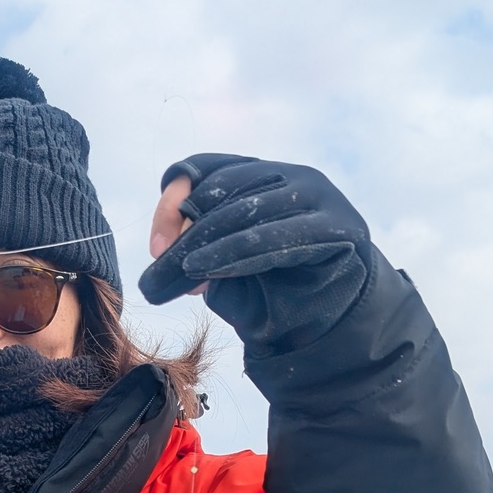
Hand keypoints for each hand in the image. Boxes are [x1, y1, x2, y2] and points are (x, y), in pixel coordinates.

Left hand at [138, 153, 369, 308]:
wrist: (339, 324)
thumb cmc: (281, 292)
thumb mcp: (229, 267)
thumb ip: (202, 247)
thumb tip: (162, 246)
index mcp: (264, 175)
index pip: (208, 168)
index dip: (173, 200)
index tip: (155, 247)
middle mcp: (291, 175)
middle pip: (222, 190)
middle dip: (182, 236)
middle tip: (153, 281)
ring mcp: (318, 196)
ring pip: (245, 211)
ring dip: (201, 247)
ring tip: (174, 279)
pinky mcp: (337, 225)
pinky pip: (275, 236)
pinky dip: (234, 253)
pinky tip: (204, 271)